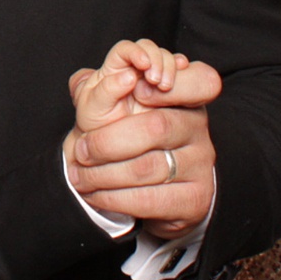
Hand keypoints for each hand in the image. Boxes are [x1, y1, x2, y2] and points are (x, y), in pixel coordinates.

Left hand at [62, 39, 221, 238]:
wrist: (152, 188)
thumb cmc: (131, 138)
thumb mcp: (120, 107)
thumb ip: (106, 88)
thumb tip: (85, 79)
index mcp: (184, 97)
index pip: (199, 81)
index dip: (167, 87)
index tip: (134, 91)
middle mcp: (198, 129)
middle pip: (156, 128)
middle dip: (108, 141)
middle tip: (81, 151)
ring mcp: (201, 165)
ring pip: (148, 168)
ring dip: (104, 174)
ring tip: (79, 176)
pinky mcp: (196, 198)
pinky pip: (150, 200)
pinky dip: (114, 198)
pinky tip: (95, 194)